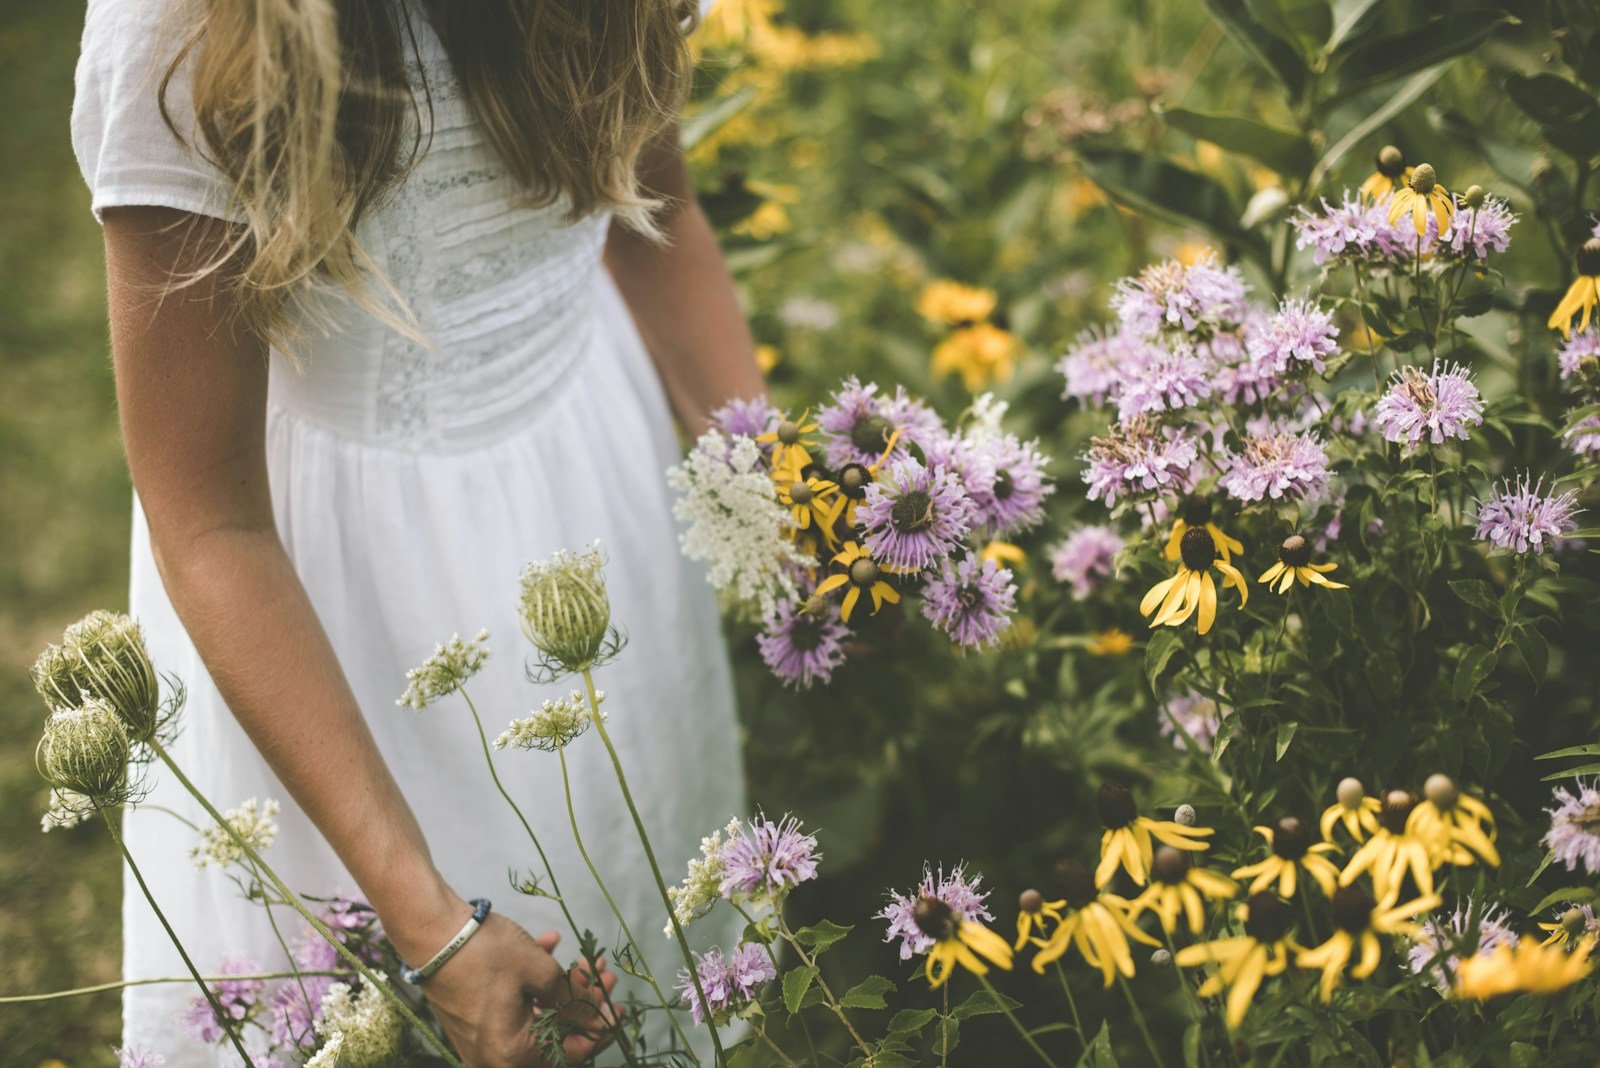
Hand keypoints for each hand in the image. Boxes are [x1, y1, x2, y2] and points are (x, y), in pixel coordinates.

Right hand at [408, 905, 620, 1067]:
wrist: (431, 932)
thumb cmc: (485, 953)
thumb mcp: (540, 972)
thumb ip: (571, 1000)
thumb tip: (593, 1017)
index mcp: (512, 1055)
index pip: (571, 1052)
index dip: (599, 1027)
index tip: (618, 1006)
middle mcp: (494, 1057)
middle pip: (553, 1034)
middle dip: (580, 1000)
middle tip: (601, 973)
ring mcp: (482, 1041)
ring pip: (535, 1017)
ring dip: (559, 988)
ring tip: (581, 959)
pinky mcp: (473, 1022)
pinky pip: (513, 1008)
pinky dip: (532, 983)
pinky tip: (548, 945)